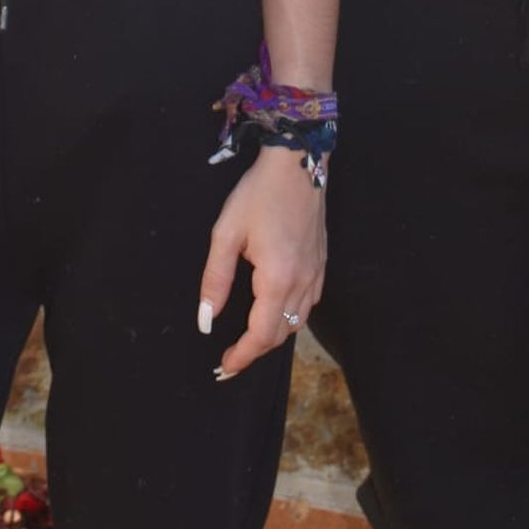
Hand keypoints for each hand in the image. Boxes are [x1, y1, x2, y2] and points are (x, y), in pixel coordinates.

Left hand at [198, 149, 326, 380]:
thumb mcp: (227, 233)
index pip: (261, 334)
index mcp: (278, 279)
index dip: (242, 356)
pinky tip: (275, 309)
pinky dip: (291, 316)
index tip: (224, 367)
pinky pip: (309, 304)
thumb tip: (206, 320)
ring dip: (273, 334)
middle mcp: (303, 282)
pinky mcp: (322, 263)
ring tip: (249, 338)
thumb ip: (216, 279)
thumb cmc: (258, 193)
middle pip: (281, 333)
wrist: (298, 161)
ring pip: (297, 321)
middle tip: (231, 357)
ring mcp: (316, 273)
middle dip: (255, 350)